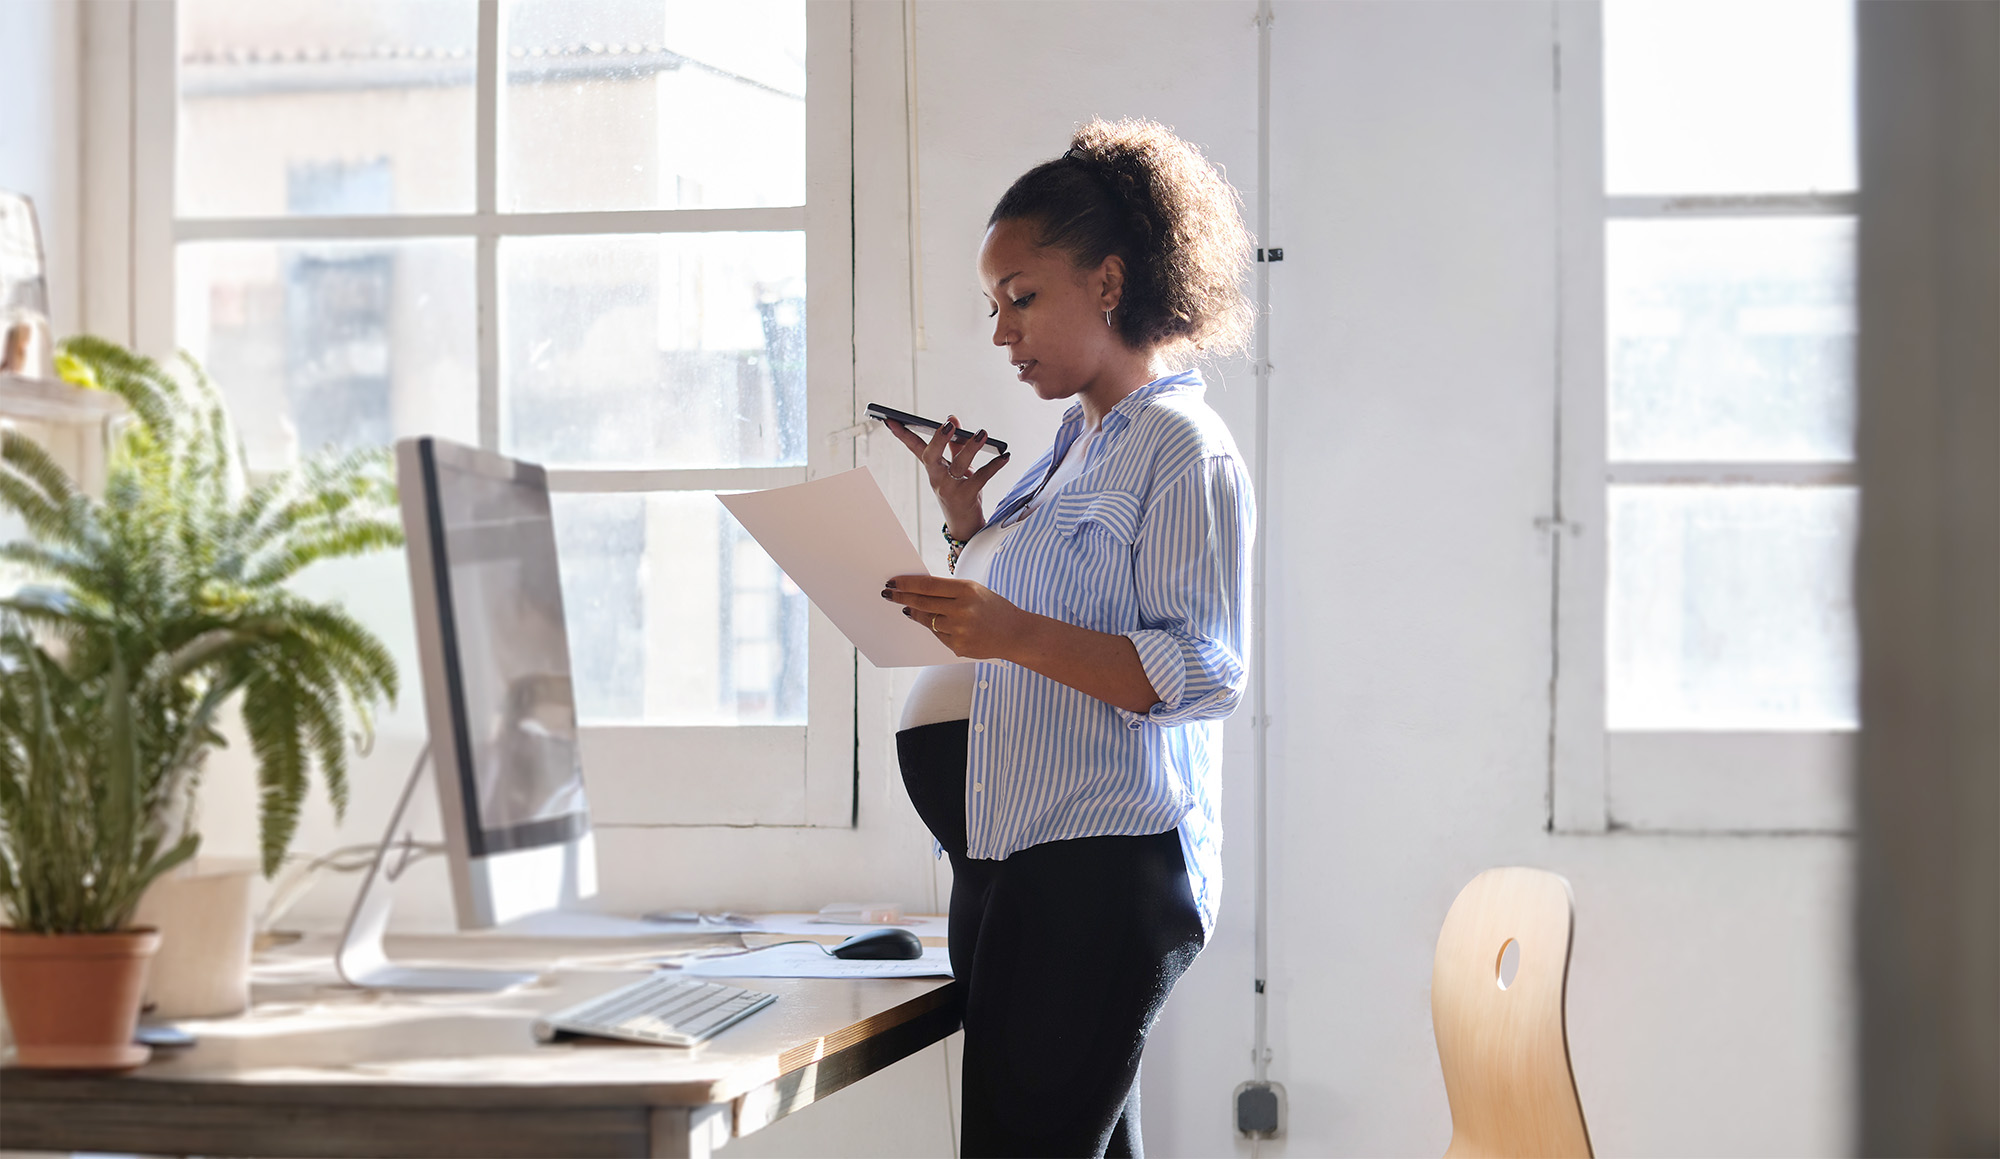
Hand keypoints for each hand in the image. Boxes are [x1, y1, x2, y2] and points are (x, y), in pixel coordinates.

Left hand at [881, 574, 1024, 660]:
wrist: (1015, 634)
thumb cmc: (993, 608)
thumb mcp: (974, 591)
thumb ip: (948, 590)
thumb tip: (916, 590)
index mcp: (966, 590)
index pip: (928, 585)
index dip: (907, 584)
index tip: (893, 582)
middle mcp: (962, 610)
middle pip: (922, 603)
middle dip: (902, 598)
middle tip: (889, 594)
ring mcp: (959, 631)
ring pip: (926, 620)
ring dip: (914, 613)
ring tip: (907, 608)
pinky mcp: (957, 647)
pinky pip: (937, 635)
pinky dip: (933, 628)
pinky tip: (932, 622)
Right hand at [884, 416, 1011, 541]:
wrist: (966, 526)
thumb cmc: (961, 492)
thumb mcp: (956, 467)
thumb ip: (955, 443)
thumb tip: (953, 418)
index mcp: (933, 469)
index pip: (915, 448)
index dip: (902, 434)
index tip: (890, 419)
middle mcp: (937, 478)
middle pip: (931, 456)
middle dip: (938, 439)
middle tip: (948, 424)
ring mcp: (950, 489)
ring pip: (958, 465)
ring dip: (971, 447)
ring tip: (983, 433)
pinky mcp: (966, 497)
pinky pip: (981, 478)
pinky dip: (994, 466)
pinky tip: (1005, 456)